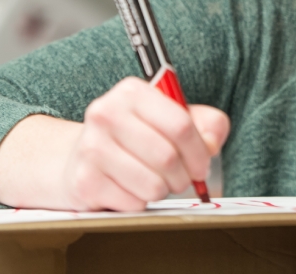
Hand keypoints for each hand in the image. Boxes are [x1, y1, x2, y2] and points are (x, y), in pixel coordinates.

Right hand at [62, 77, 229, 210]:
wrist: (83, 156)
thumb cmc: (139, 135)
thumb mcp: (175, 117)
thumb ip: (207, 124)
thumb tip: (211, 144)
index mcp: (132, 92)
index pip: (180, 124)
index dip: (199, 151)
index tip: (202, 164)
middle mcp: (106, 114)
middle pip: (167, 158)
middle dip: (184, 176)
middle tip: (182, 178)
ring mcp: (91, 148)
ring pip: (152, 185)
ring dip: (163, 190)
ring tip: (156, 181)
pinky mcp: (84, 181)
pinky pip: (134, 203)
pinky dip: (140, 201)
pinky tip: (130, 188)